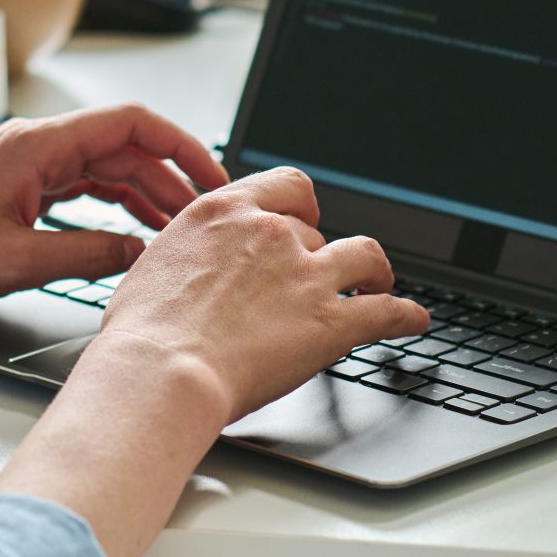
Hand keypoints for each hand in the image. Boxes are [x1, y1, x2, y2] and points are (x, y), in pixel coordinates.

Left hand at [0, 104, 227, 309]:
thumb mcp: (17, 262)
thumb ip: (88, 254)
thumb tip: (140, 251)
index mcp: (36, 145)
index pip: (129, 124)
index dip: (178, 144)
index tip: (210, 175)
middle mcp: (34, 144)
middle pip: (122, 146)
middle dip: (169, 176)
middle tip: (205, 213)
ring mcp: (25, 163)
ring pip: (103, 167)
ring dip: (143, 193)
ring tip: (177, 227)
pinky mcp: (17, 185)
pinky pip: (79, 185)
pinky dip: (111, 205)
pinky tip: (132, 229)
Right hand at [88, 167, 430, 423]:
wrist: (158, 370)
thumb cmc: (142, 332)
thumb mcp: (156, 264)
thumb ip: (191, 254)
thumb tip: (194, 266)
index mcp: (225, 212)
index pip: (286, 186)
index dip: (303, 205)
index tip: (305, 219)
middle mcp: (270, 233)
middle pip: (315, 232)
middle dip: (319, 256)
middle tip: (318, 279)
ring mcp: (305, 275)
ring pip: (364, 256)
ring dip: (376, 271)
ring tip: (379, 283)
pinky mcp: (328, 322)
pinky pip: (385, 312)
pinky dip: (405, 316)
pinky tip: (414, 321)